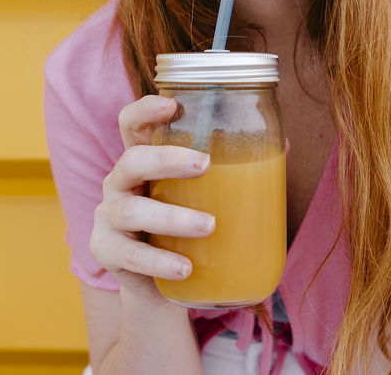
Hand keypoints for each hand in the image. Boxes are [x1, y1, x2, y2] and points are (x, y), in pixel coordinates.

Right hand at [88, 95, 215, 298]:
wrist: (159, 284)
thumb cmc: (184, 229)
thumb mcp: (202, 196)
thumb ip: (234, 171)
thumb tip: (284, 145)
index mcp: (142, 161)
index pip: (131, 124)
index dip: (145, 110)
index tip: (171, 105)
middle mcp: (119, 183)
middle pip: (132, 160)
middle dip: (166, 159)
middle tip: (204, 164)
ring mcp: (108, 217)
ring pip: (131, 210)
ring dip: (172, 217)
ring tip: (209, 226)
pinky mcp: (106, 251)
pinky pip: (129, 254)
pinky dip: (159, 261)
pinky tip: (185, 267)